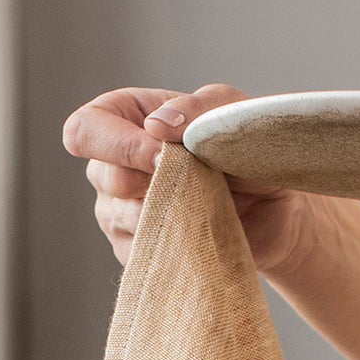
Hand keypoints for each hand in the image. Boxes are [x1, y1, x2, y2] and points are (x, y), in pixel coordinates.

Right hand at [62, 83, 315, 272]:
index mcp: (123, 118)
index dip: (119, 145)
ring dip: (170, 210)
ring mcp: (119, 211)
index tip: (163, 153)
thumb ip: (197, 107)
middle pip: (102, 176)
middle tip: (198, 181)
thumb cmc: (246, 150)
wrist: (274, 207)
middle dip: (153, 179)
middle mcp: (111, 165)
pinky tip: (202, 229)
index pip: (85, 130)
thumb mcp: (230, 112)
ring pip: (121, 217)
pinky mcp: (137, 250)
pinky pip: (142, 251)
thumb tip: (155, 127)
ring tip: (208, 202)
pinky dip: (176, 240)